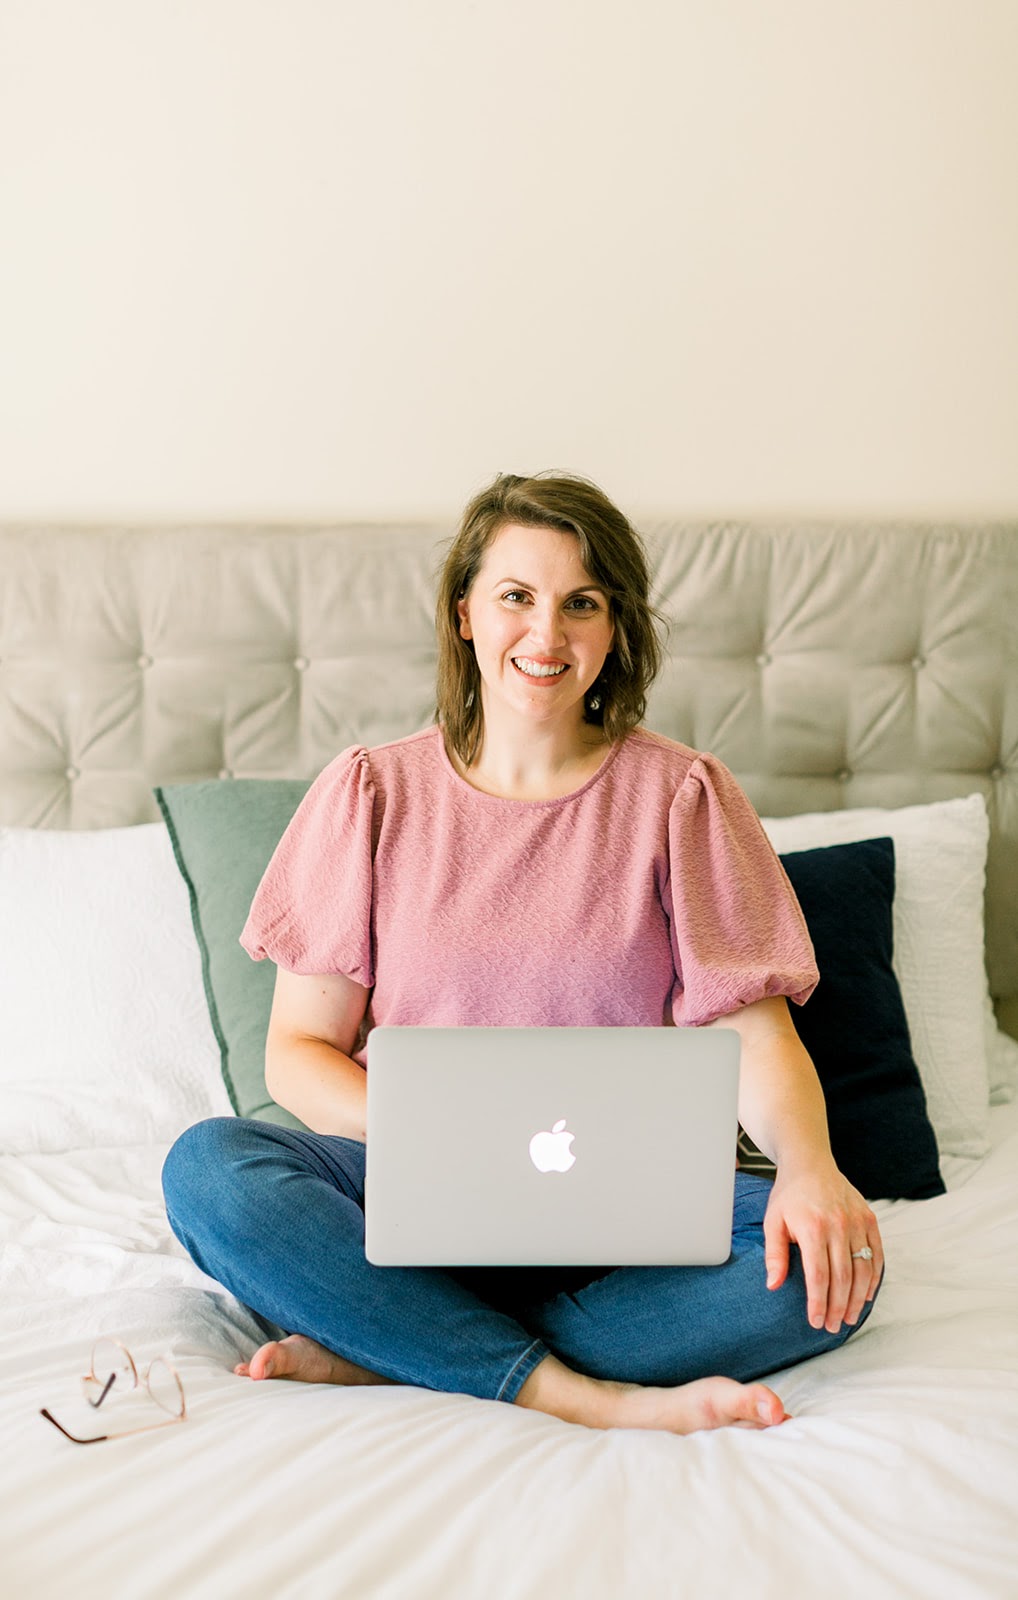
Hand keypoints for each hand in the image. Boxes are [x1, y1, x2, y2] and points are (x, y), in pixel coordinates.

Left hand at [763, 1162, 882, 1333]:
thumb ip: (774, 1254)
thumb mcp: (772, 1221)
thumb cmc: (789, 1195)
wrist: (810, 1163)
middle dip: (837, 1307)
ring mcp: (857, 1222)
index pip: (818, 1275)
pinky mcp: (870, 1219)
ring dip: (857, 1298)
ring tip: (848, 1318)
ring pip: (862, 1269)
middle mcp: (838, 1225)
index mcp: (812, 1227)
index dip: (818, 1302)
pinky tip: (866, 1295)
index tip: (815, 1321)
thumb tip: (773, 1285)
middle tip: (831, 1327)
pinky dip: (873, 1278)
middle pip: (842, 1277)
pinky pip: (876, 1254)